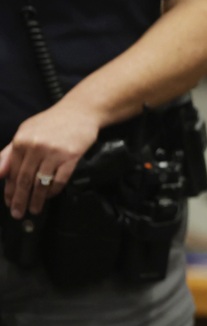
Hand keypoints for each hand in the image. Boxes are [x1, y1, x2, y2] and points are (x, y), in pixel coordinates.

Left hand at [0, 104, 99, 218]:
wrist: (79, 112)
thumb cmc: (52, 122)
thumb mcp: (25, 132)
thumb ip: (9, 152)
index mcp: (21, 142)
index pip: (12, 172)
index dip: (10, 190)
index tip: (9, 203)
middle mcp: (36, 147)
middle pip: (24, 180)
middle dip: (20, 200)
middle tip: (18, 213)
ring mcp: (54, 152)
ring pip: (41, 182)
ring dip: (37, 200)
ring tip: (35, 210)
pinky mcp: (71, 156)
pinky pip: (60, 179)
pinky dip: (54, 190)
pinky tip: (51, 196)